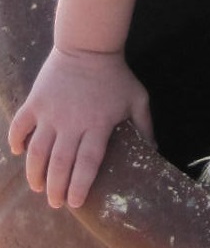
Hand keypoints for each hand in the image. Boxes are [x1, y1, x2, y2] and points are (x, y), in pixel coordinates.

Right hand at [8, 47, 154, 208]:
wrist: (89, 44)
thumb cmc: (115, 75)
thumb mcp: (137, 98)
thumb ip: (145, 126)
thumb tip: (155, 151)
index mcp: (98, 124)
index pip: (87, 164)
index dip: (79, 186)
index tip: (75, 203)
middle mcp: (72, 122)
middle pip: (60, 164)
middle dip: (55, 188)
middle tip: (55, 202)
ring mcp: (51, 112)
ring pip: (37, 151)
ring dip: (34, 173)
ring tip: (37, 187)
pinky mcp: (36, 101)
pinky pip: (20, 125)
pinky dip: (16, 140)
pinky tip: (18, 152)